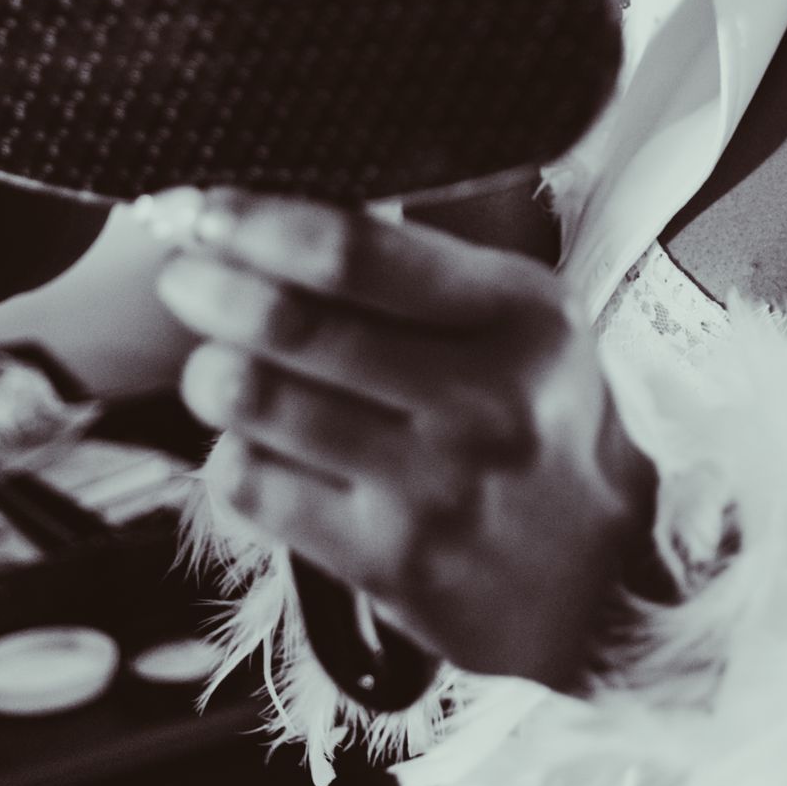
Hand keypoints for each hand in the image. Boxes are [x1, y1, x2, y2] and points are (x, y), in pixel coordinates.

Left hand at [155, 193, 663, 690]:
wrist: (603, 575)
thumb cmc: (542, 422)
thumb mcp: (525, 321)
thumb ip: (424, 272)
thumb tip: (286, 221)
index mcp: (520, 316)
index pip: (360, 253)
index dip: (260, 225)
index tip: (207, 210)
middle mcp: (483, 399)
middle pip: (295, 326)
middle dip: (211, 290)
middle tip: (184, 277)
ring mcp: (434, 488)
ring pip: (262, 405)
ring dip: (211, 373)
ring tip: (214, 364)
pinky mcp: (390, 562)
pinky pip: (258, 486)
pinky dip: (232, 452)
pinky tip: (254, 443)